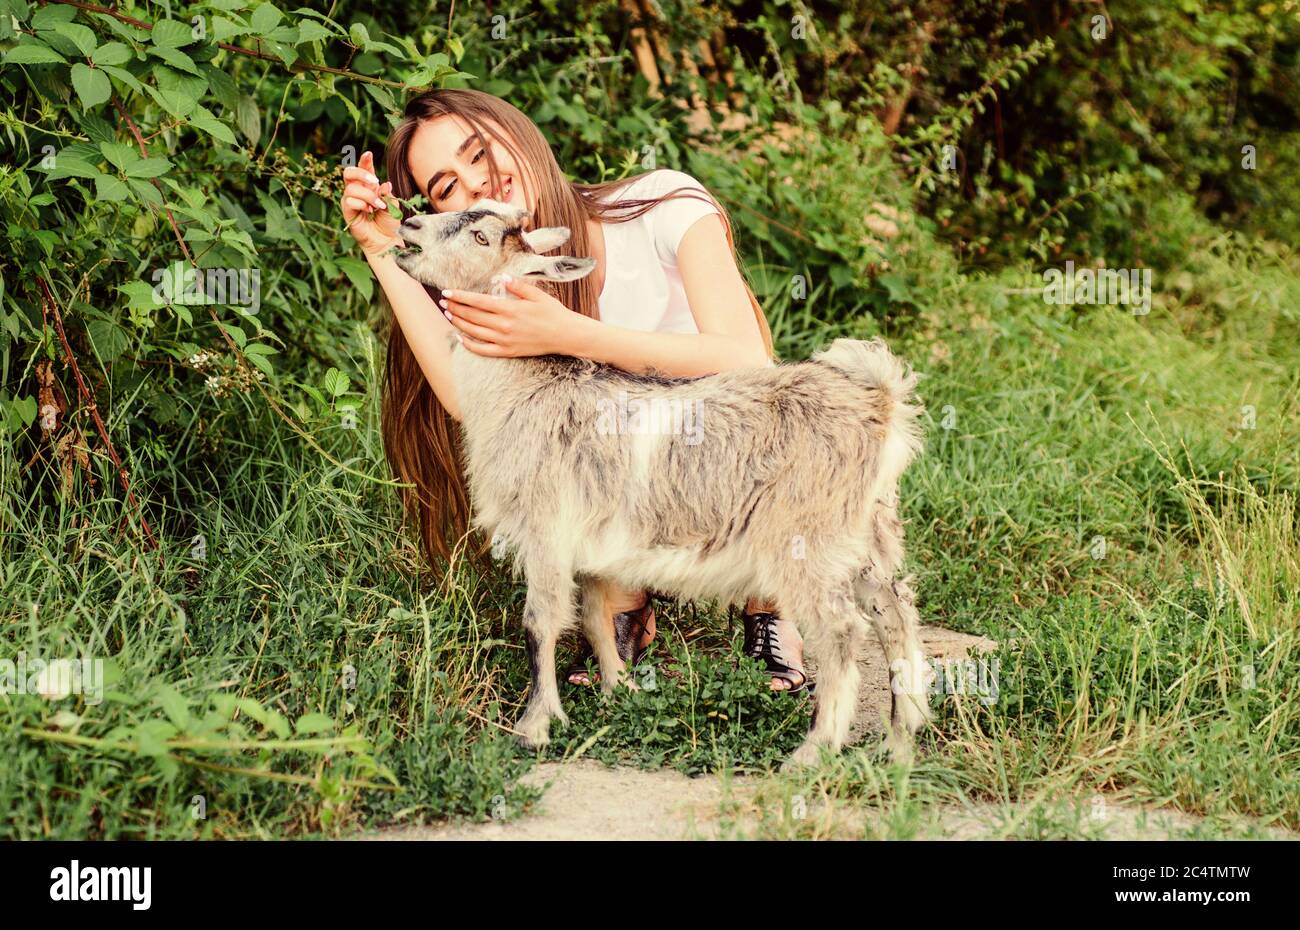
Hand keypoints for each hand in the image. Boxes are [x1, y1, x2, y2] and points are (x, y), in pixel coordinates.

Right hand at [340, 150, 400, 256]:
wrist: (386, 240)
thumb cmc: (389, 222)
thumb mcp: (393, 205)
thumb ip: (387, 193)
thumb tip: (385, 184)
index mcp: (369, 185)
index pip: (364, 169)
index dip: (364, 160)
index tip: (369, 154)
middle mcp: (358, 190)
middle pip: (349, 173)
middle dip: (360, 173)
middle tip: (374, 181)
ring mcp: (351, 200)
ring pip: (351, 189)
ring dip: (367, 196)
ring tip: (378, 206)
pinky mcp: (347, 211)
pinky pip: (349, 201)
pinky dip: (361, 205)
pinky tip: (369, 212)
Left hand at [439, 276, 583, 357]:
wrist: (565, 335)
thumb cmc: (553, 312)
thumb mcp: (537, 294)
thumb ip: (517, 285)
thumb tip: (500, 277)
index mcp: (510, 309)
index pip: (478, 301)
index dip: (460, 296)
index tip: (447, 292)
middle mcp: (504, 326)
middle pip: (472, 316)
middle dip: (455, 308)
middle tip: (443, 302)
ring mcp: (505, 340)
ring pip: (474, 332)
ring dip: (459, 323)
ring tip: (449, 315)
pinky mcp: (508, 351)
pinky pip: (483, 350)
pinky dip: (470, 345)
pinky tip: (461, 338)